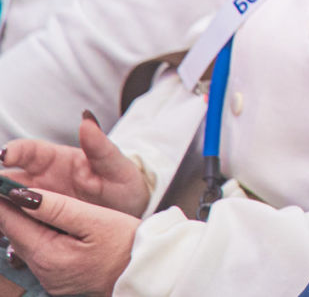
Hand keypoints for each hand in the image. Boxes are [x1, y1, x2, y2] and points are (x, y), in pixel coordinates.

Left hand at [0, 188, 137, 296]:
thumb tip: (23, 195)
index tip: (4, 180)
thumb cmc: (127, 244)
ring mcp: (50, 277)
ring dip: (25, 221)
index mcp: (49, 254)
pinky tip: (48, 221)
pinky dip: (39, 234)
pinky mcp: (59, 279)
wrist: (145, 272)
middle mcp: (43, 270)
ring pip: (26, 242)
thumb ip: (58, 208)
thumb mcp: (96, 220)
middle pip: (15, 233)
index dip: (5, 198)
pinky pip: (39, 252)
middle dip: (12, 207)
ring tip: (28, 197)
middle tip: (11, 183)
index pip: (11, 222)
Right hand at [2, 115, 151, 217]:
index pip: (27, 151)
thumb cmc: (122, 183)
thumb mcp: (115, 166)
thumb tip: (86, 119)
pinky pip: (14, 223)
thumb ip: (100, 147)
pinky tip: (3, 230)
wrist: (127, 211)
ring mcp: (35, 201)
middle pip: (7, 177)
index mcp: (55, 158)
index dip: (12, 152)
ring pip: (5, 202)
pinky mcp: (35, 221)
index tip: (2, 156)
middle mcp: (38, 178)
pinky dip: (5, 225)